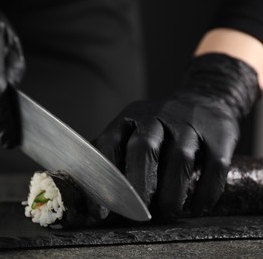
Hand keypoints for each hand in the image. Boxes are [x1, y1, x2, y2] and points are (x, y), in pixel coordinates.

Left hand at [93, 54, 259, 219]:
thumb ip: (113, 157)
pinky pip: (214, 165)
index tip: (101, 212)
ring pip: (179, 158)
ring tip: (168, 213)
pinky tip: (197, 208)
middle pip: (144, 149)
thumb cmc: (160, 128)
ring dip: (172, 192)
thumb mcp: (132, 130)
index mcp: (129, 119)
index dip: (102, 180)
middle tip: (139, 215)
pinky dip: (205, 191)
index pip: (109, 145)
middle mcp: (156, 117)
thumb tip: (94, 198)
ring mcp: (188, 124)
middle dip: (139, 185)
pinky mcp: (219, 134)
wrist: (205, 98)